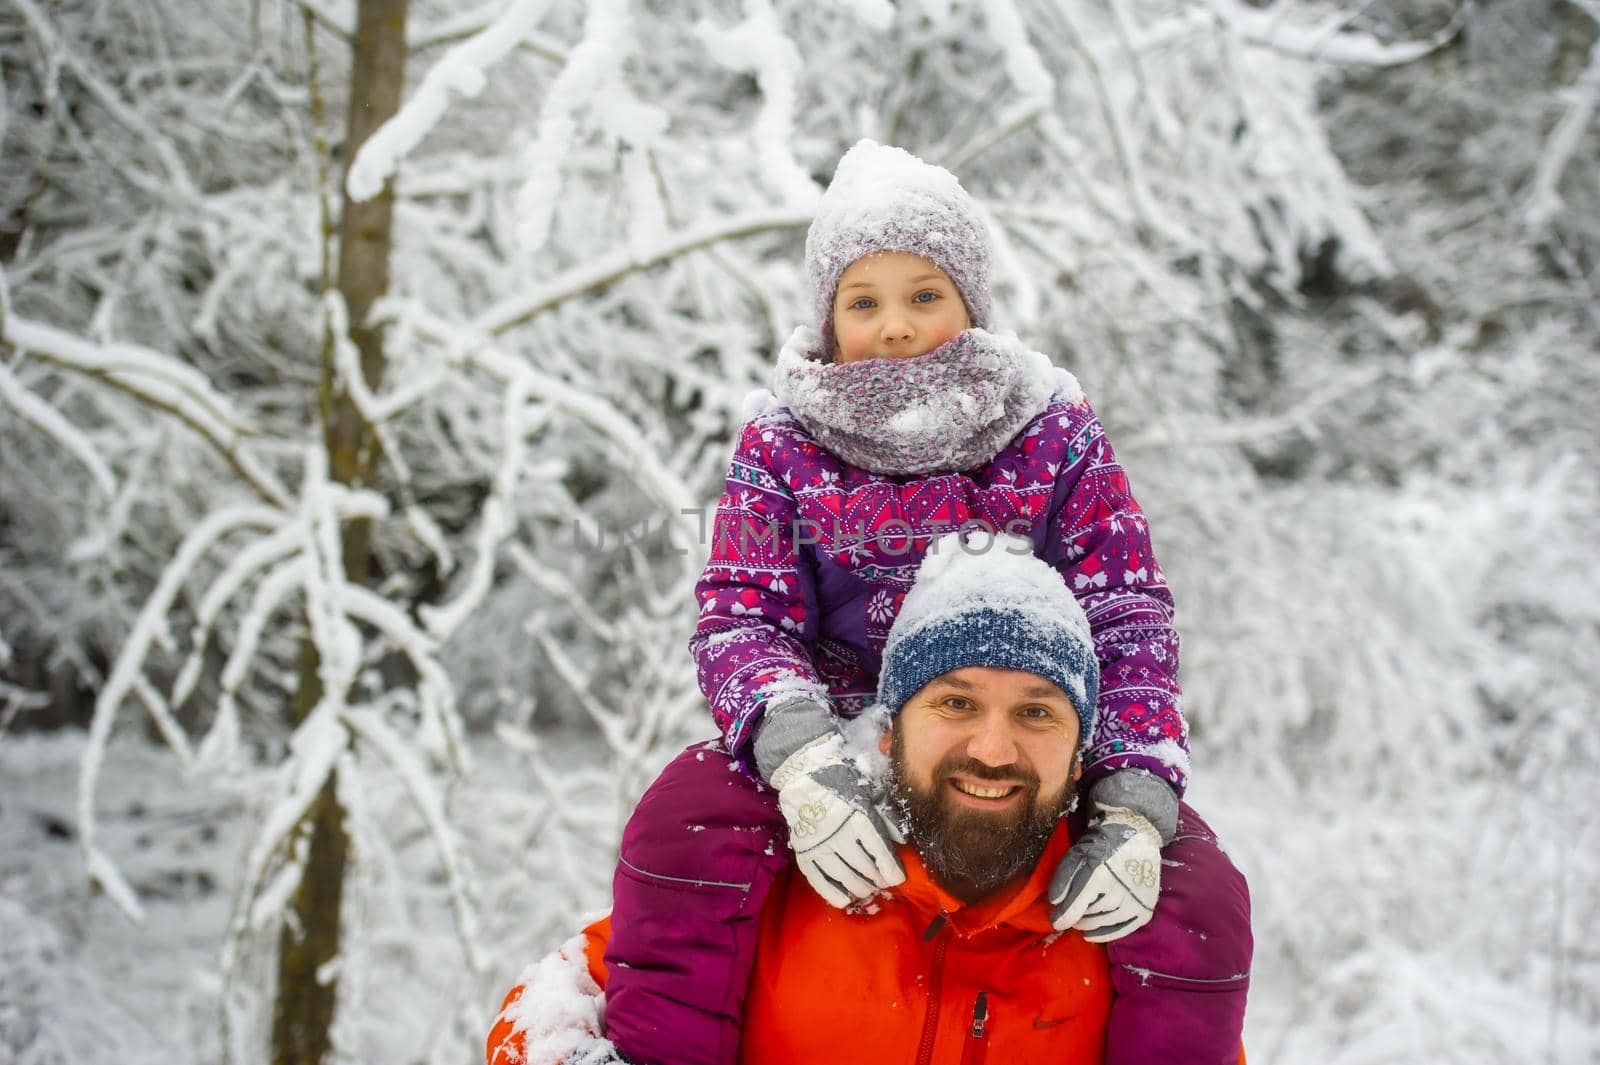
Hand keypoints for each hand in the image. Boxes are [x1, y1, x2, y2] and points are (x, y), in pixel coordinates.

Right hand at [769, 732, 904, 906]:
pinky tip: (845, 900)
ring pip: (846, 878)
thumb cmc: (841, 780)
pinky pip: (820, 882)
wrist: (802, 774)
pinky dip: (834, 894)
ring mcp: (820, 846)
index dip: (892, 870)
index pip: (880, 853)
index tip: (898, 878)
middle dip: (878, 879)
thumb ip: (887, 815)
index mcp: (859, 818)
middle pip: (866, 868)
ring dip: (861, 888)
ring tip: (868, 889)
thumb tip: (903, 840)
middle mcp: (840, 835)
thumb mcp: (869, 790)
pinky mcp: (803, 853)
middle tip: (882, 881)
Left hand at [1048, 807, 1162, 940]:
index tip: (1055, 922)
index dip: (1064, 916)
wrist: (1137, 836)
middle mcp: (1119, 889)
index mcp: (1100, 873)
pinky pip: (1122, 929)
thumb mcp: (1078, 853)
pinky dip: (1105, 934)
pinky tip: (1092, 934)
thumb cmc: (1103, 844)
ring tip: (1081, 920)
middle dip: (1076, 917)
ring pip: (1104, 922)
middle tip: (1070, 915)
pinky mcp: (1145, 908)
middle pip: (1090, 914)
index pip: (1077, 904)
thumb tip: (1055, 902)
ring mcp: (1135, 901)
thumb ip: (1064, 876)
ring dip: (1088, 924)